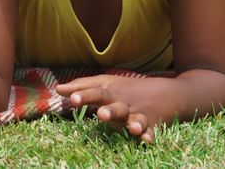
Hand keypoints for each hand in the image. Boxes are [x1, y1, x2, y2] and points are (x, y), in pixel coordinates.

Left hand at [57, 75, 173, 142]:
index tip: (72, 98)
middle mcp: (124, 104)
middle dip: (109, 111)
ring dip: (134, 124)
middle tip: (101, 114)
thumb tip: (57, 89)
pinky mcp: (152, 126)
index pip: (96, 93)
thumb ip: (81, 87)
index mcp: (111, 93)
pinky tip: (146, 139)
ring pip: (136, 120)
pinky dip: (150, 135)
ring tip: (131, 128)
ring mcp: (139, 115)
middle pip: (116, 107)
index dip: (84, 95)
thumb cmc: (127, 89)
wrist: (167, 93)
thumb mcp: (105, 84)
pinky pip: (151, 132)